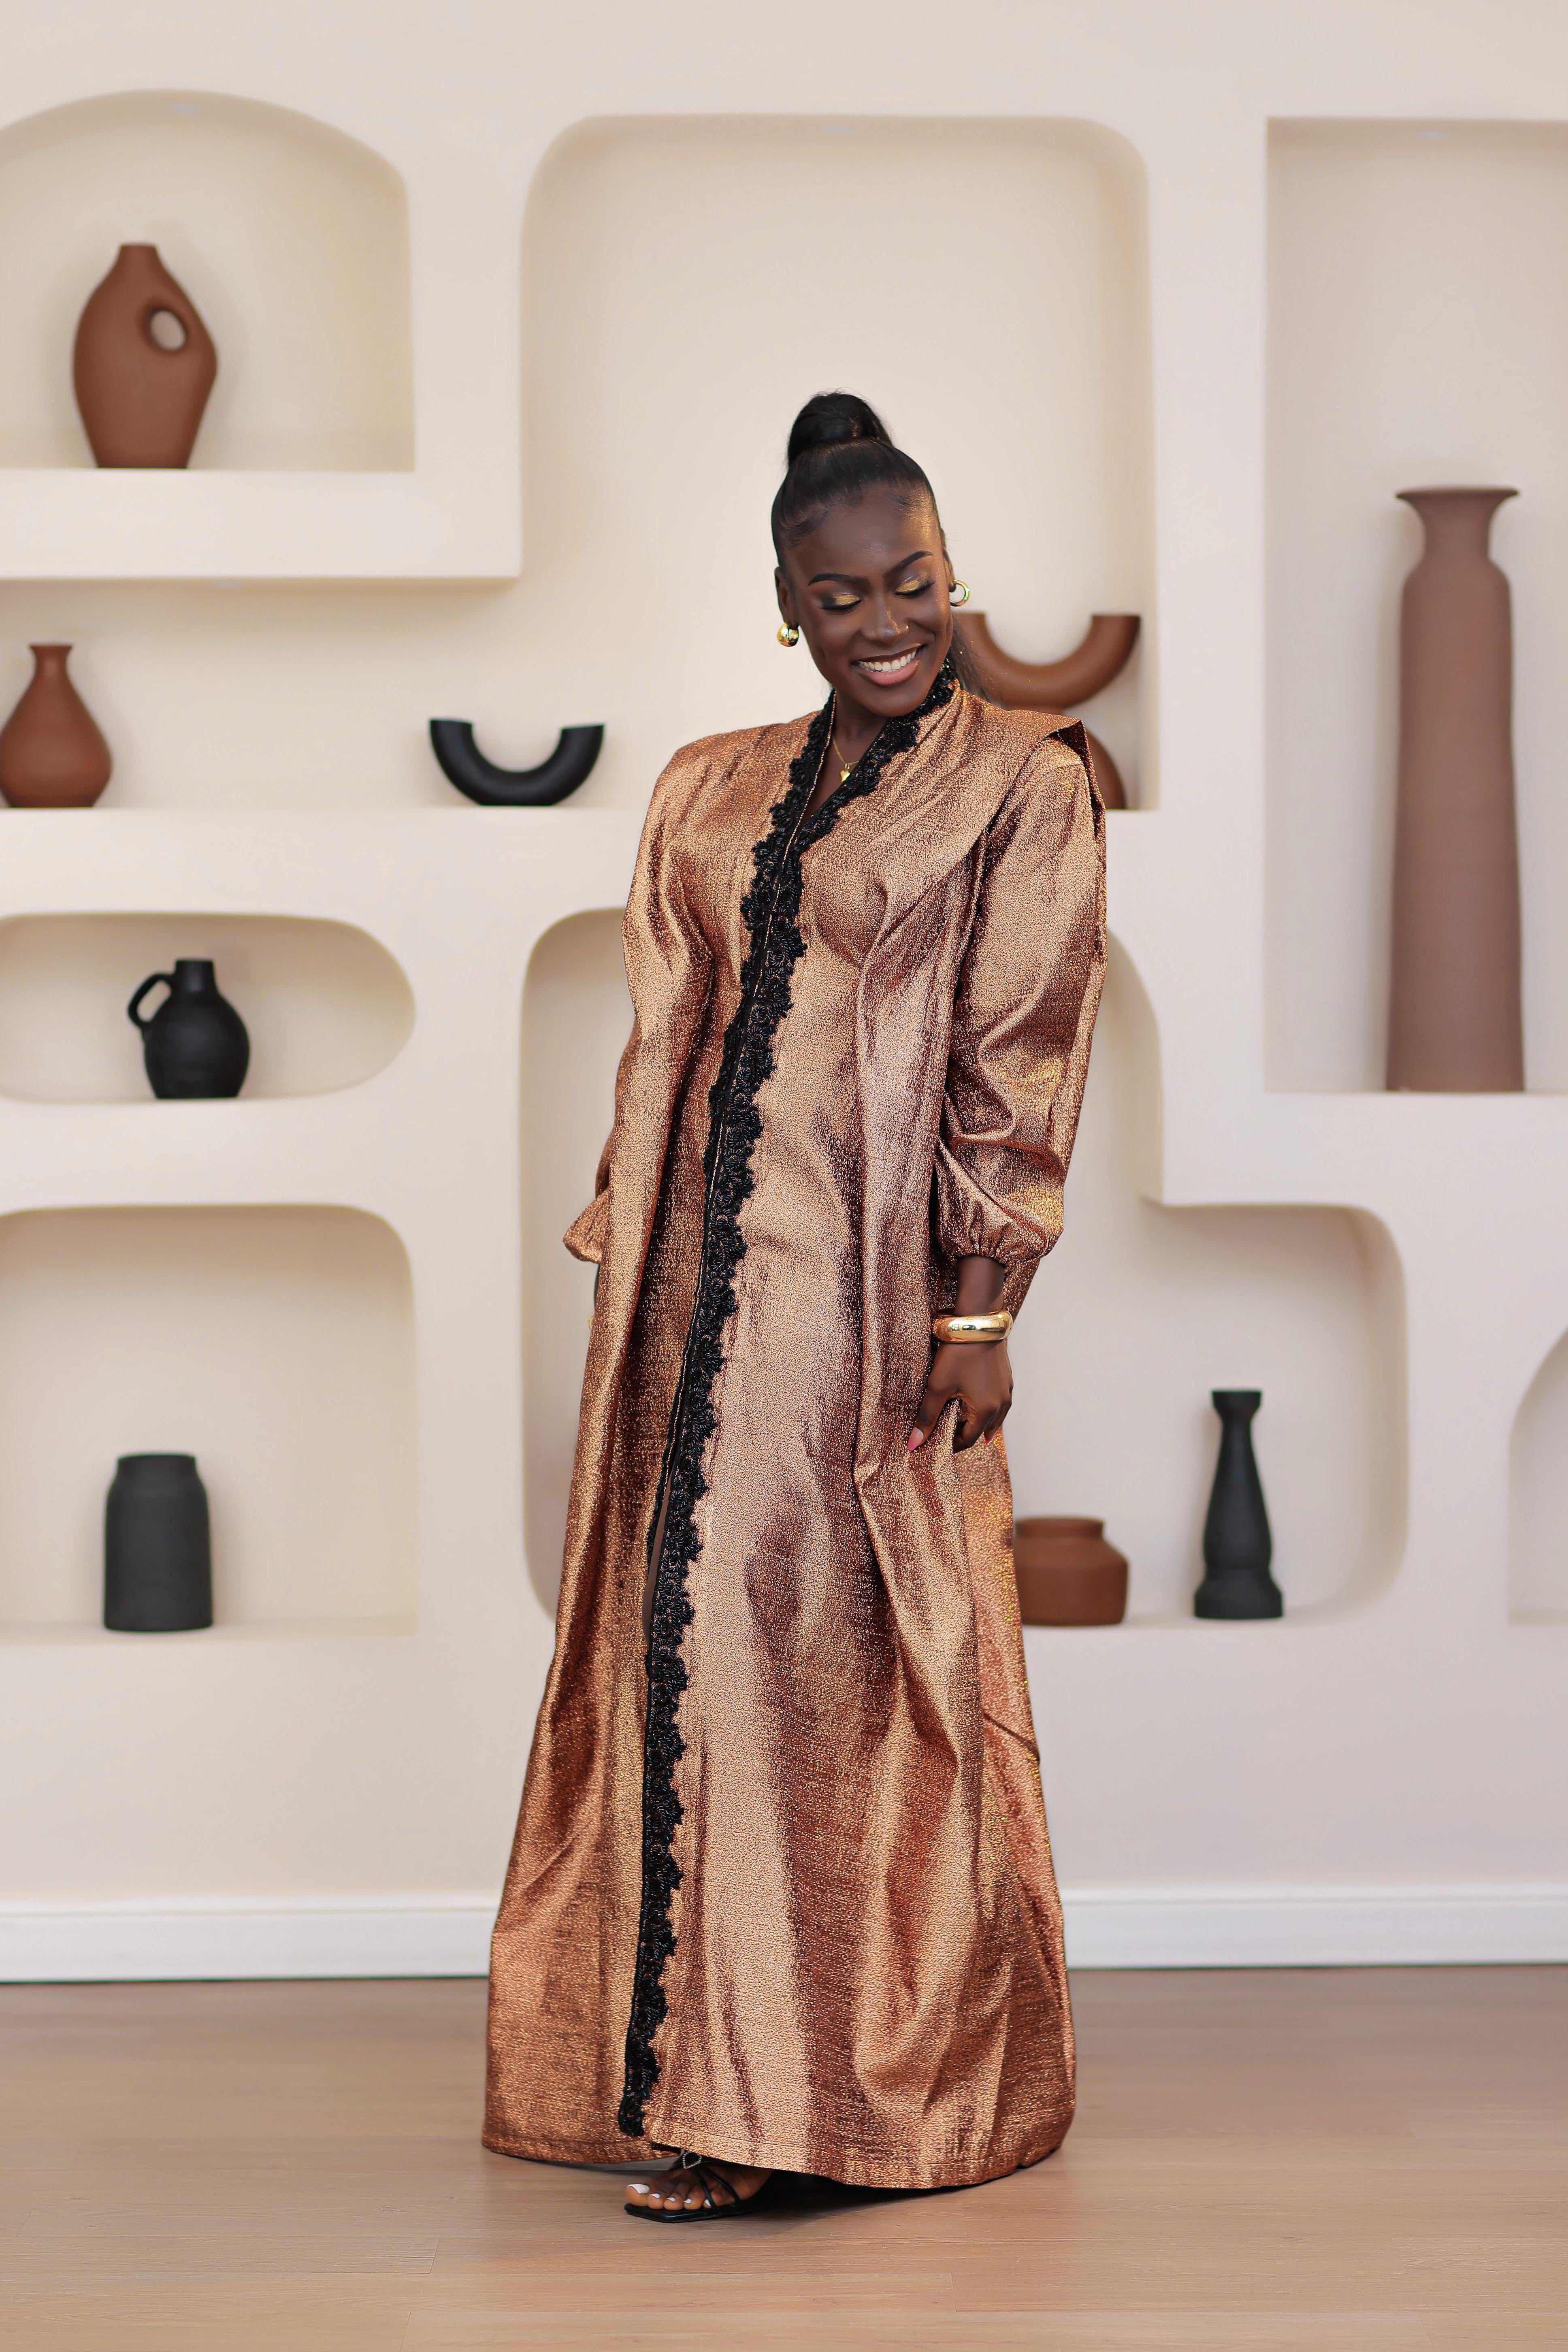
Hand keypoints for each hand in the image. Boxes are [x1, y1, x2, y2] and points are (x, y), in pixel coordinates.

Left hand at [908, 1338, 1011, 1453]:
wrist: (977, 1322)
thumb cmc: (958, 1354)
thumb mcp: (938, 1386)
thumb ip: (927, 1417)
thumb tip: (914, 1444)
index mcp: (986, 1410)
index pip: (968, 1440)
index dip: (951, 1445)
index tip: (936, 1445)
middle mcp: (1001, 1404)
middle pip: (981, 1430)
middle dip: (963, 1434)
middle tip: (944, 1434)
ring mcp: (1006, 1390)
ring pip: (993, 1418)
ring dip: (976, 1423)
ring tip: (959, 1426)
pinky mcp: (1006, 1378)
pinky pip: (998, 1403)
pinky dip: (986, 1409)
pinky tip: (977, 1406)